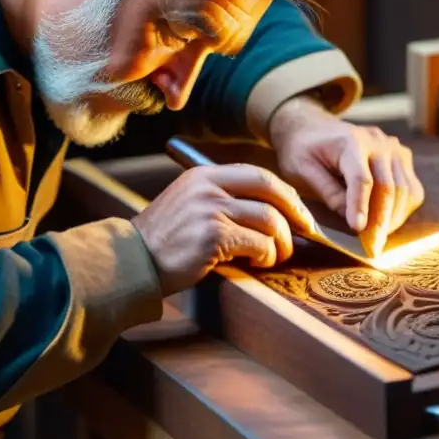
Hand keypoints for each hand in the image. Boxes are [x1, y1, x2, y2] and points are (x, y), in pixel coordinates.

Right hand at [131, 164, 317, 295]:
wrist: (132, 262)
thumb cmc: (164, 241)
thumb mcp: (189, 205)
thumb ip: (222, 200)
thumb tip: (270, 213)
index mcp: (204, 175)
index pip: (258, 175)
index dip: (286, 194)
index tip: (299, 212)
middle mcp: (209, 186)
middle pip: (270, 190)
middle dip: (295, 212)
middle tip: (306, 232)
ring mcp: (211, 210)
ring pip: (269, 220)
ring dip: (281, 242)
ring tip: (276, 256)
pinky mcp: (213, 236)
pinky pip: (258, 244)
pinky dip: (266, 256)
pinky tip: (258, 263)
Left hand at [268, 96, 424, 255]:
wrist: (312, 126)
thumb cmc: (303, 150)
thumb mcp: (302, 169)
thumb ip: (328, 192)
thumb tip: (353, 220)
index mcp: (350, 142)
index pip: (361, 179)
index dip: (360, 207)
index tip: (357, 231)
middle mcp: (379, 142)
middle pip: (388, 187)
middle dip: (381, 222)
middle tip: (372, 249)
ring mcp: (395, 149)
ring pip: (406, 190)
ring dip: (394, 219)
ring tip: (377, 238)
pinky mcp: (403, 158)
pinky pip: (412, 189)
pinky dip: (402, 210)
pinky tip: (386, 222)